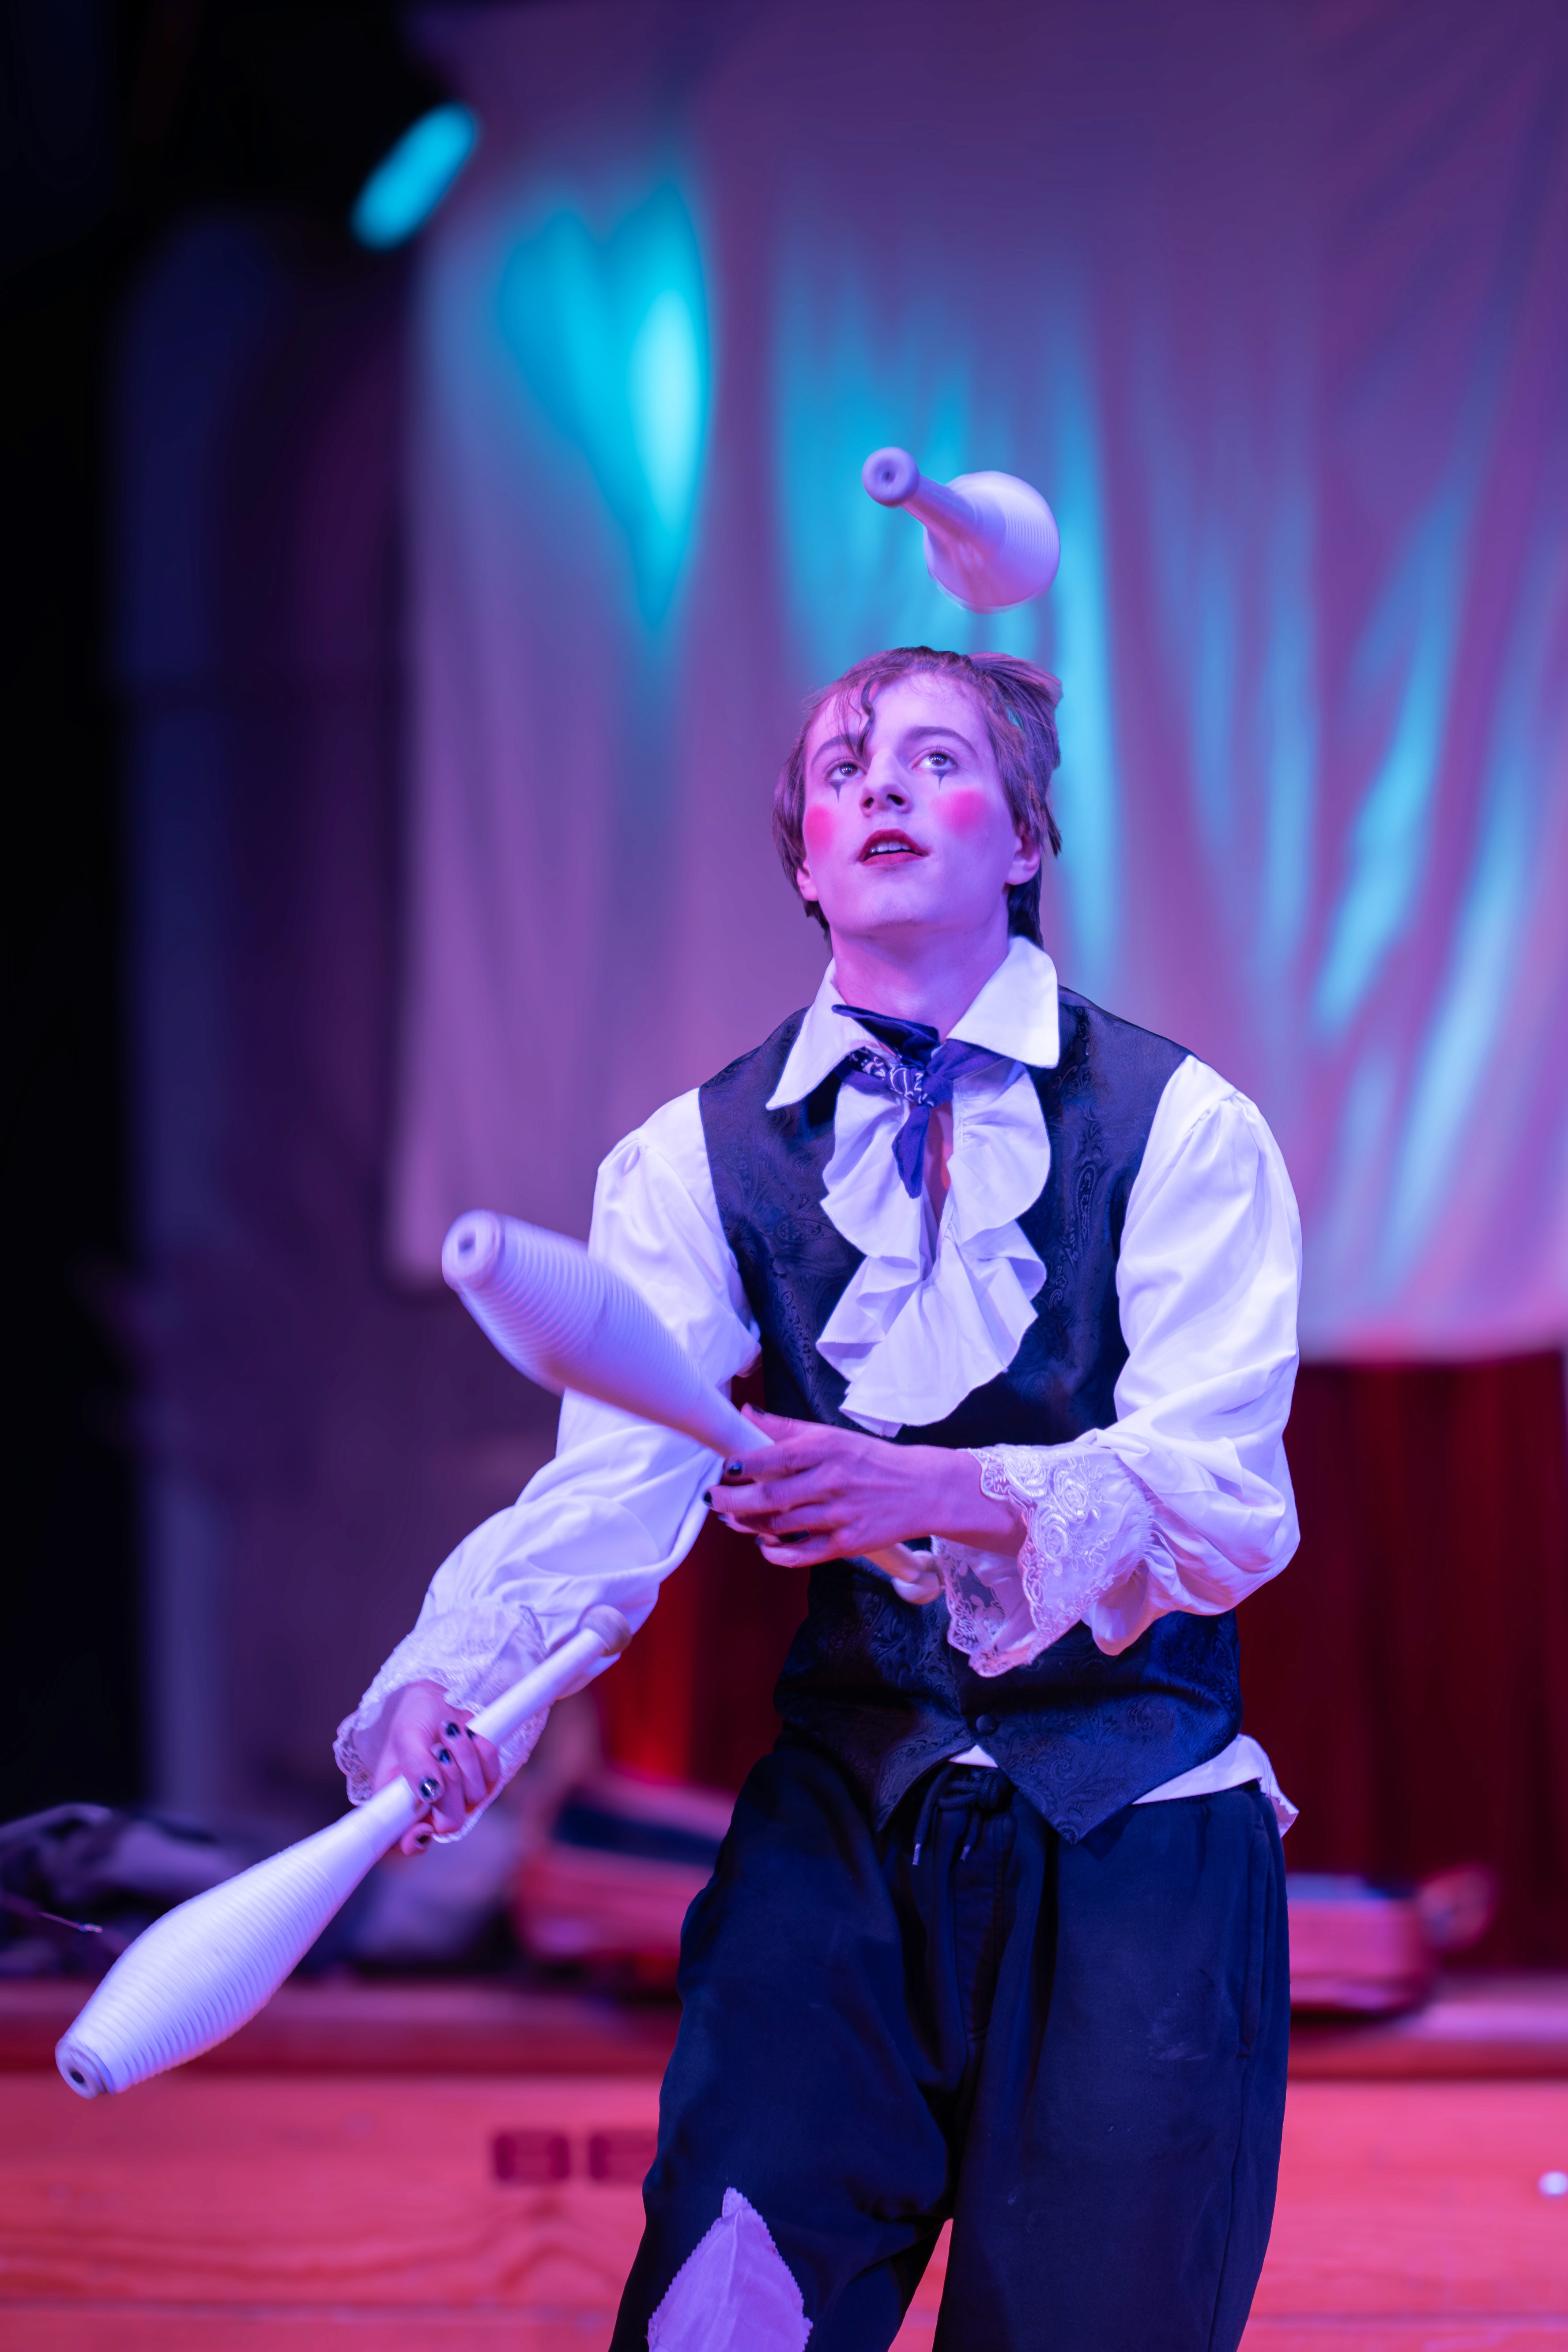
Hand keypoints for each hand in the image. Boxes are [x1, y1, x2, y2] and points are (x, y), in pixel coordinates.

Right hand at [367, 1680, 501, 1855]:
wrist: (439, 1700)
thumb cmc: (413, 1720)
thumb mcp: (405, 1737)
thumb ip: (414, 1766)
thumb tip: (431, 1793)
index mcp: (399, 1804)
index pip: (403, 1843)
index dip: (412, 1843)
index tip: (422, 1826)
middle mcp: (430, 1808)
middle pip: (450, 1823)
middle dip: (449, 1783)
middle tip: (438, 1752)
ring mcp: (460, 1797)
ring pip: (474, 1797)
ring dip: (464, 1758)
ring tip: (449, 1733)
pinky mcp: (483, 1780)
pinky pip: (492, 1776)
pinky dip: (482, 1752)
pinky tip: (469, 1734)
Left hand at [705, 1408, 1023, 1568]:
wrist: (922, 1488)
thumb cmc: (871, 1460)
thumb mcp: (832, 1435)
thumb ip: (787, 1428)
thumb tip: (748, 1412)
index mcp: (826, 1449)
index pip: (774, 1457)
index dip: (742, 1465)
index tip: (724, 1469)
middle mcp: (831, 1481)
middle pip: (771, 1497)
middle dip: (734, 1500)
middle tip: (714, 1499)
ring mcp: (839, 1515)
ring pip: (782, 1525)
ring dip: (749, 1525)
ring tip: (733, 1519)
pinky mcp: (847, 1543)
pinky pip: (803, 1554)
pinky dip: (777, 1553)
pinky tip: (764, 1545)